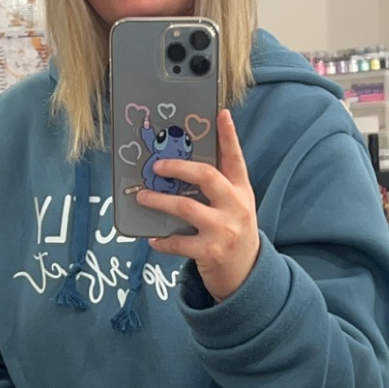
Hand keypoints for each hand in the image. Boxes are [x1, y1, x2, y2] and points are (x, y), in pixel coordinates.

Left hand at [136, 109, 259, 301]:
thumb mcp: (235, 206)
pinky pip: (178, 242)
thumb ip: (219, 187)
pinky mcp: (210, 252)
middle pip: (206, 176)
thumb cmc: (233, 232)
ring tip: (142, 197)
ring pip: (185, 207)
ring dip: (159, 201)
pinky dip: (162, 240)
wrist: (246, 274)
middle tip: (156, 166)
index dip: (228, 135)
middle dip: (177, 167)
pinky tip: (152, 238)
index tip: (221, 114)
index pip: (235, 158)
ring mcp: (223, 230)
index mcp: (241, 191)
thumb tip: (183, 166)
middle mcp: (235, 207)